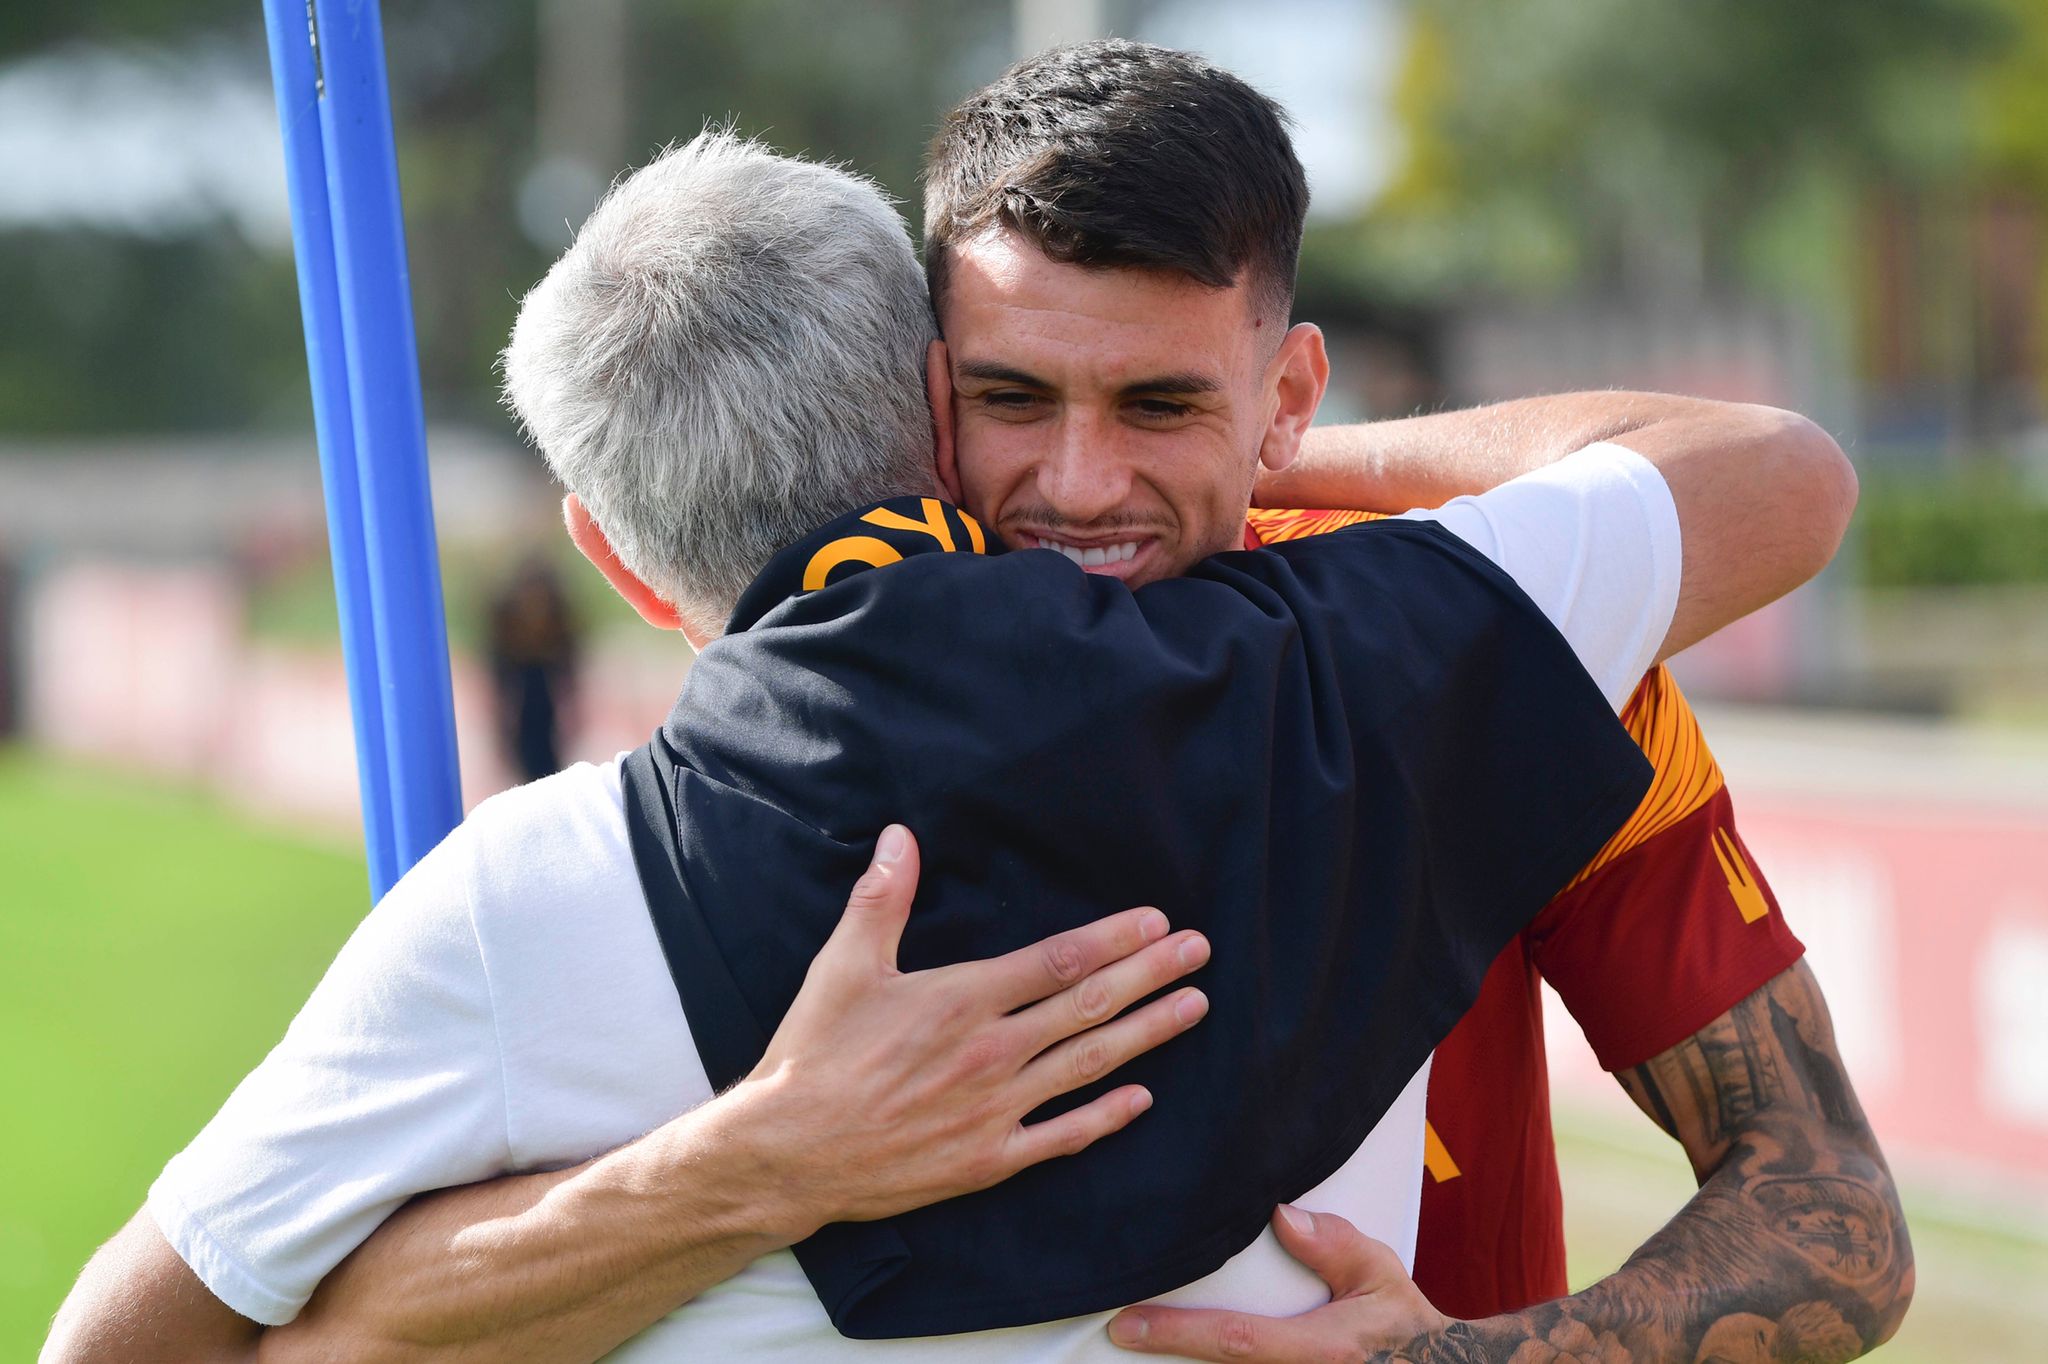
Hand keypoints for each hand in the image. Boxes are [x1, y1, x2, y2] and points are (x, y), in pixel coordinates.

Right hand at [739, 824, 1211, 1237]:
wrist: (788, 1152)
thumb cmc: (814, 1054)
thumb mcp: (844, 966)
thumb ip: (882, 898)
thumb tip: (902, 835)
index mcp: (960, 999)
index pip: (1057, 960)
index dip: (1113, 939)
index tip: (1157, 921)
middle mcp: (990, 1052)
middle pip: (1089, 1006)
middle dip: (1150, 974)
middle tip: (1199, 951)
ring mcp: (994, 1109)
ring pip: (1088, 1064)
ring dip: (1147, 1033)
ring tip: (1194, 1006)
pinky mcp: (987, 1160)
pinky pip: (1061, 1138)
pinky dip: (1106, 1117)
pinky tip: (1144, 1099)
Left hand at [1107, 1207, 1448, 1361]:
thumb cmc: (1401, 1325)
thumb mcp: (1381, 1275)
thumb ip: (1336, 1245)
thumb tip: (1281, 1216)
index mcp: (1321, 1350)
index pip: (1235, 1341)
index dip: (1177, 1334)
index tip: (1125, 1326)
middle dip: (1166, 1354)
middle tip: (1117, 1332)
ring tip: (1140, 1339)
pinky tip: (1179, 1350)